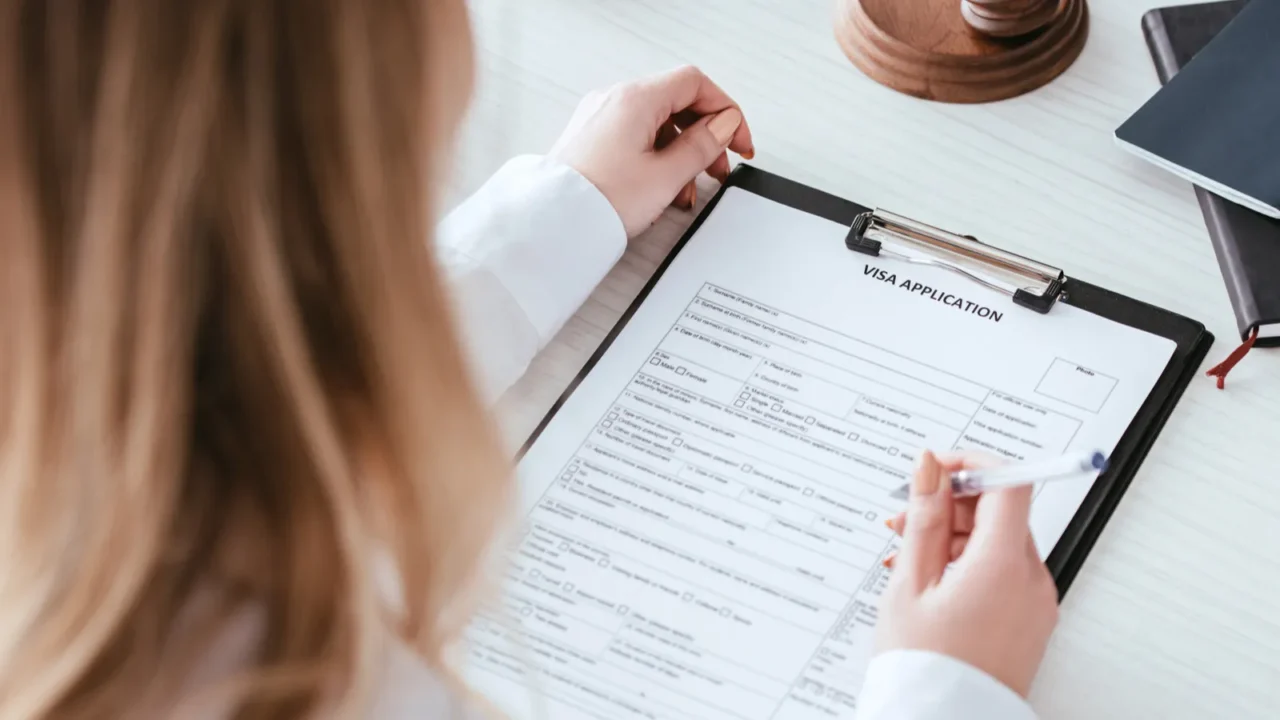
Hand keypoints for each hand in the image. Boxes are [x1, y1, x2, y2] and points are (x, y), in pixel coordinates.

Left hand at [549, 66, 754, 236]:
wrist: (551, 224)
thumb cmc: (598, 201)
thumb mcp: (666, 176)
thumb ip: (702, 146)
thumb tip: (723, 125)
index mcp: (635, 99)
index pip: (695, 83)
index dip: (725, 110)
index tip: (738, 141)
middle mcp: (615, 100)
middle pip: (677, 103)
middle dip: (705, 136)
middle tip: (719, 169)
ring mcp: (601, 118)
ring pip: (657, 124)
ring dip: (682, 152)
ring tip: (688, 189)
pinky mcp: (592, 139)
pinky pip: (636, 137)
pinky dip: (657, 157)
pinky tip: (662, 188)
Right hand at [876, 451, 1058, 697]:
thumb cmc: (924, 668)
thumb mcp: (911, 582)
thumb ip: (925, 517)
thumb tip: (932, 468)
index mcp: (1005, 566)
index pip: (1009, 482)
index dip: (971, 463)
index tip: (937, 466)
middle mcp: (1032, 581)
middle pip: (1001, 512)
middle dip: (952, 504)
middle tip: (905, 517)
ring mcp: (1036, 603)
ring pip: (999, 541)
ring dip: (955, 534)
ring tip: (908, 553)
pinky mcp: (1029, 620)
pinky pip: (1004, 571)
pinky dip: (969, 562)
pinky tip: (930, 577)